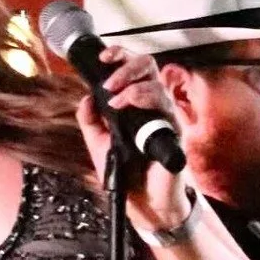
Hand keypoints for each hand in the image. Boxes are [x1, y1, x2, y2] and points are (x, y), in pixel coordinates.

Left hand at [75, 49, 188, 230]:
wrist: (144, 203)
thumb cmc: (129, 174)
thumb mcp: (99, 145)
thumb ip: (91, 122)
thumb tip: (85, 99)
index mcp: (137, 103)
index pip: (134, 69)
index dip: (121, 56)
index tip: (103, 58)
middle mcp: (154, 105)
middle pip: (148, 66)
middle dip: (126, 66)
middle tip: (109, 82)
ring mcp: (165, 116)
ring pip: (155, 83)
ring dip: (131, 86)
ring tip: (115, 100)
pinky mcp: (173, 130)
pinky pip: (164, 107)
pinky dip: (143, 102)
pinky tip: (127, 108)